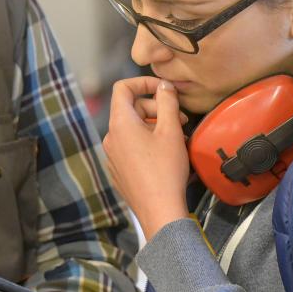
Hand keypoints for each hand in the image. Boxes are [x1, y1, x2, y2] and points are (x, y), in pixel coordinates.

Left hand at [102, 77, 190, 238]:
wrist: (159, 209)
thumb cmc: (165, 170)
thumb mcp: (171, 130)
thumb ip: (167, 102)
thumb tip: (164, 85)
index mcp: (120, 124)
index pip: (122, 88)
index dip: (143, 82)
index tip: (164, 89)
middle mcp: (111, 137)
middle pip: (131, 109)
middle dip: (156, 108)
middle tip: (181, 118)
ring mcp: (112, 155)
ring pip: (133, 129)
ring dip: (155, 126)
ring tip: (178, 136)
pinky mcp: (119, 169)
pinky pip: (132, 146)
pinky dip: (148, 142)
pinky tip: (167, 153)